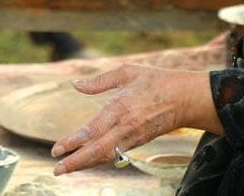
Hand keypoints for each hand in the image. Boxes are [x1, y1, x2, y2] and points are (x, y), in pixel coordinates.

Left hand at [50, 64, 218, 175]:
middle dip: (75, 163)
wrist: (186, 98)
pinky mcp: (138, 142)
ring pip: (106, 156)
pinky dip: (99, 159)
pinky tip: (88, 160)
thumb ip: (100, 81)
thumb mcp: (128, 72)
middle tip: (57, 170)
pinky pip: (115, 154)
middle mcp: (125, 127)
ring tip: (67, 169)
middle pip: (97, 151)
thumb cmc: (157, 81)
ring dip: (85, 164)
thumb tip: (76, 84)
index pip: (92, 131)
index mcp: (121, 108)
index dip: (73, 142)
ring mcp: (133, 137)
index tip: (56, 149)